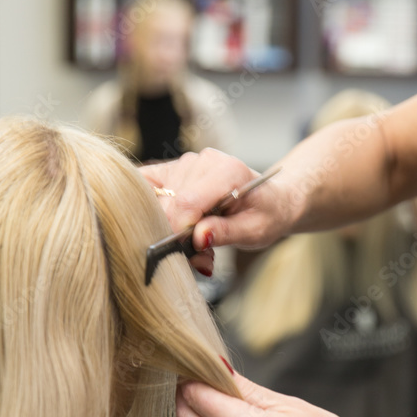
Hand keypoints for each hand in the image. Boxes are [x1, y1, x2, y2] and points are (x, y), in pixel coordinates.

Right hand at [140, 148, 294, 254]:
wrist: (270, 200)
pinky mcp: (171, 170)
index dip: (182, 233)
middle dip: (178, 236)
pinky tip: (177, 225)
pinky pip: (146, 189)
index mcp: (228, 170)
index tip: (195, 252)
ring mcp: (184, 164)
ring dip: (171, 229)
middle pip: (168, 205)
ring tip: (199, 241)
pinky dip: (155, 213)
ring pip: (156, 202)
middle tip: (203, 255)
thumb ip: (227, 233)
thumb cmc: (265, 214)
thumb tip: (198, 238)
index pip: (186, 203)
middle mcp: (203, 161)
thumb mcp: (255, 231)